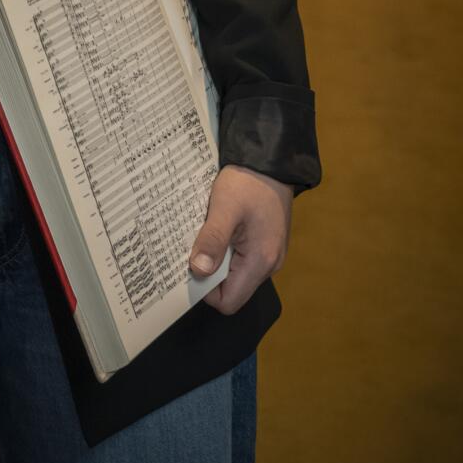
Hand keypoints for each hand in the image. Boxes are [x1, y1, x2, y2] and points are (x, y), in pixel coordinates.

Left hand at [188, 165, 293, 313]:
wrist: (271, 160)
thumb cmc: (249, 182)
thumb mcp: (225, 207)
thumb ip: (213, 240)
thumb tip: (198, 271)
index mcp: (261, 261)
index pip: (229, 301)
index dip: (207, 291)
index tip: (191, 265)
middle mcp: (269, 264)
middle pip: (232, 288)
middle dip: (210, 272)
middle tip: (194, 247)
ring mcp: (269, 254)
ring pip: (236, 272)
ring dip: (218, 258)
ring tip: (205, 234)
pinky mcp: (266, 243)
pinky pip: (242, 257)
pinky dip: (227, 248)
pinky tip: (218, 228)